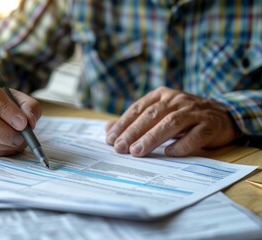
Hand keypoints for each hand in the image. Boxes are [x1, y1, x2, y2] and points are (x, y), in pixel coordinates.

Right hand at [0, 70, 41, 156]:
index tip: (22, 122)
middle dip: (4, 132)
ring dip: (3, 144)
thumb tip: (29, 121)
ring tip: (19, 142)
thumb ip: (29, 106)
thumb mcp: (18, 96)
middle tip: (22, 137)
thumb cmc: (2, 100)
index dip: (6, 110)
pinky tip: (9, 146)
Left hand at [105, 87, 240, 156]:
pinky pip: (195, 135)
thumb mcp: (159, 113)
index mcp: (162, 95)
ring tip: (137, 151)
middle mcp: (177, 100)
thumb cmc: (183, 116)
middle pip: (152, 115)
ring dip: (152, 138)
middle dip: (133, 132)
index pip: (138, 108)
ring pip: (171, 123)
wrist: (222, 115)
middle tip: (120, 147)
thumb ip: (134, 121)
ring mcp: (195, 111)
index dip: (123, 123)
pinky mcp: (210, 125)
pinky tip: (168, 153)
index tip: (110, 139)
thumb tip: (107, 129)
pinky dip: (181, 145)